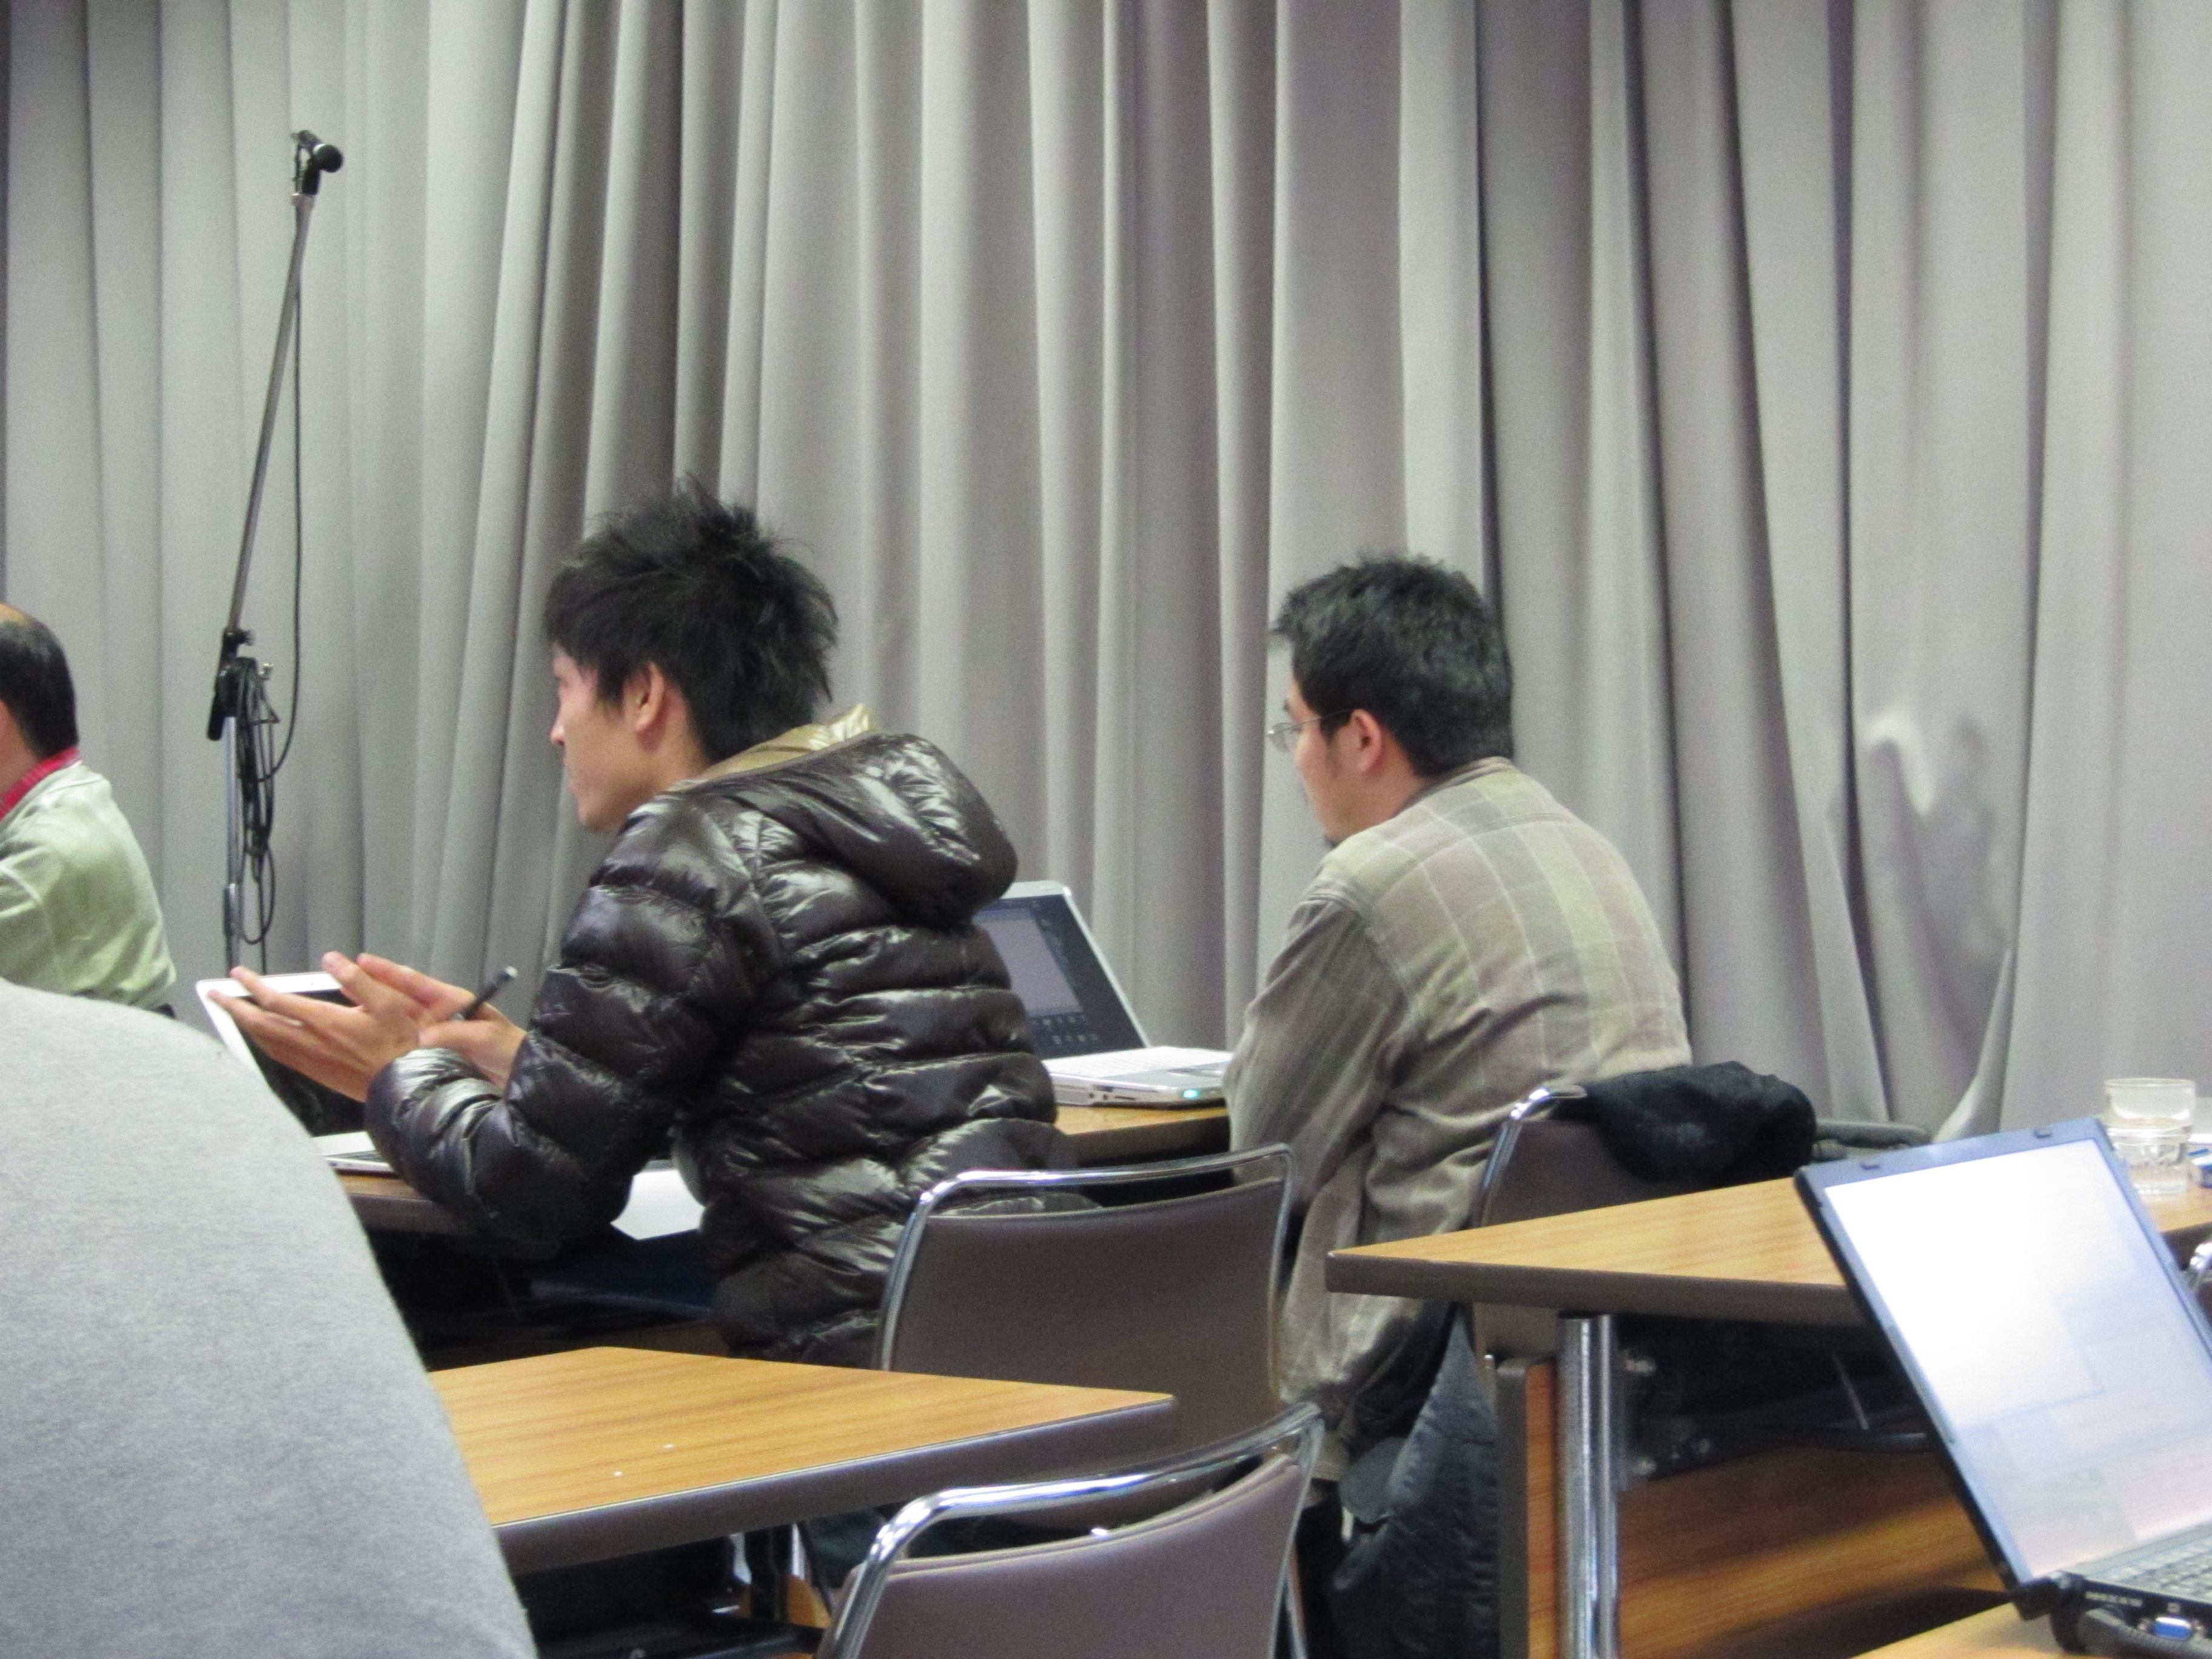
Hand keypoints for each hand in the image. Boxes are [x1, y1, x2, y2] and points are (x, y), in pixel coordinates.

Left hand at [227, 951, 427, 1101]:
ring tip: (234, 1013)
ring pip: (265, 1041)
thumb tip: (332, 960)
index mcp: (325, 1021)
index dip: (252, 986)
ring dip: (245, 1025)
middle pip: (260, 1024)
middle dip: (235, 1007)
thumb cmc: (400, 1045)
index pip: (275, 1001)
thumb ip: (359, 980)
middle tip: (216, 995)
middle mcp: (310, 1042)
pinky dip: (262, 1042)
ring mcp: (310, 1060)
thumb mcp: (389, 1004)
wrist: (404, 1085)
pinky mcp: (315, 1072)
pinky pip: (277, 1055)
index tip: (237, 975)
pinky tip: (263, 1038)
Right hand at [353, 953, 528, 1088]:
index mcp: (454, 1003)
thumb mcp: (486, 1036)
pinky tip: (361, 1042)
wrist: (519, 1079)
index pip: (416, 983)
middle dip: (369, 983)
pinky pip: (399, 1047)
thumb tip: (422, 1039)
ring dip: (370, 1010)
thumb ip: (456, 1034)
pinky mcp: (430, 1058)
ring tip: (342, 999)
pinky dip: (381, 1042)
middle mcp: (438, 1017)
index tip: (363, 961)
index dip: (389, 972)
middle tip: (338, 968)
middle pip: (397, 997)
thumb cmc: (510, 1050)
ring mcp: (432, 1037)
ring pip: (394, 1019)